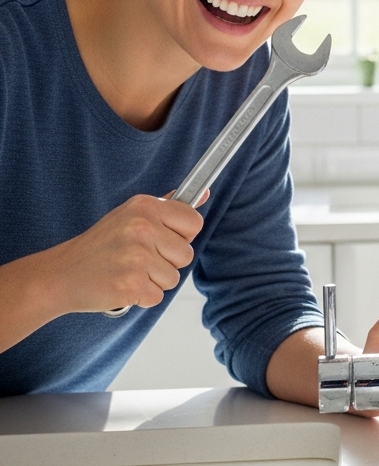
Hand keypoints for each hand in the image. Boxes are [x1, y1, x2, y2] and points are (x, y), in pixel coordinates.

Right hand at [45, 190, 206, 313]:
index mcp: (145, 206)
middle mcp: (142, 228)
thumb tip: (204, 195)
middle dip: (167, 262)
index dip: (182, 236)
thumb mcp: (131, 215)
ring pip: (174, 278)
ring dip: (154, 281)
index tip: (163, 240)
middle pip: (187, 254)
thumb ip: (168, 207)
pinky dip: (142, 296)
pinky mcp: (131, 285)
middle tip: (138, 259)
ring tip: (128, 271)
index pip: (194, 222)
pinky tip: (122, 285)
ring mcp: (136, 257)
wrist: (61, 275)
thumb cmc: (101, 246)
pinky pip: (158, 296)